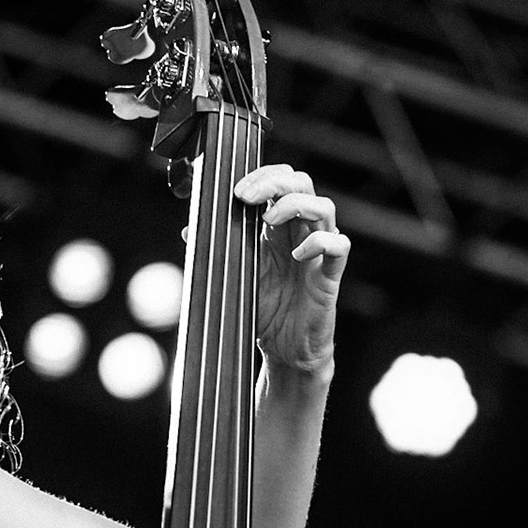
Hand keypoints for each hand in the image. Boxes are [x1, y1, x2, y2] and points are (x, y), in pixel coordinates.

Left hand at [235, 165, 348, 372]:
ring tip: (269, 220)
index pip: (281, 183)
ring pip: (325, 208)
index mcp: (278, 229)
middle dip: (275, 182)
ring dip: (296, 205)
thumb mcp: (233, 275)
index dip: (263, 176)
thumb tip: (189, 229)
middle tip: (247, 196)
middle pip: (303, 185)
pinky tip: (296, 255)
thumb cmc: (264, 311)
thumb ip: (215, 250)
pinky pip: (339, 246)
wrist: (283, 350)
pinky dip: (320, 242)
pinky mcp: (330, 276)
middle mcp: (300, 234)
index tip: (237, 189)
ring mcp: (318, 253)